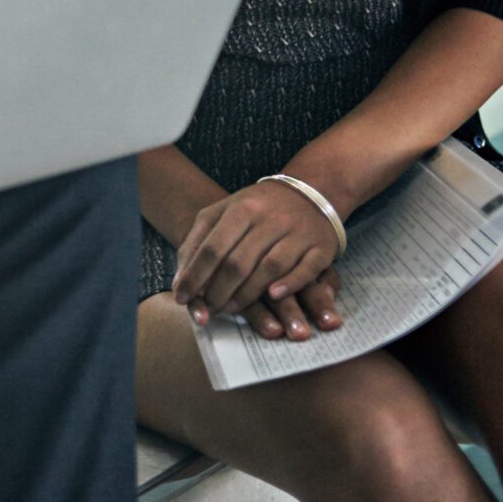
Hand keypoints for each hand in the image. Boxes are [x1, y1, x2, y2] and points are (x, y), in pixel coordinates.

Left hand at [172, 180, 342, 323]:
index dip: (195, 276)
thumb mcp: (222, 214)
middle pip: (237, 263)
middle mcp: (269, 219)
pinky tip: (272, 296)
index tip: (181, 298)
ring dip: (247, 295)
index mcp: (241, 209)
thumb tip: (181, 283)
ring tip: (230, 309)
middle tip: (208, 309)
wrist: (309, 192)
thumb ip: (198, 243)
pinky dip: (289, 285)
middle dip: (218, 291)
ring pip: (268, 269)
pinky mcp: (321, 247)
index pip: (212, 249)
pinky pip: (305, 270)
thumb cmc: (256, 210)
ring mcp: (297, 233)